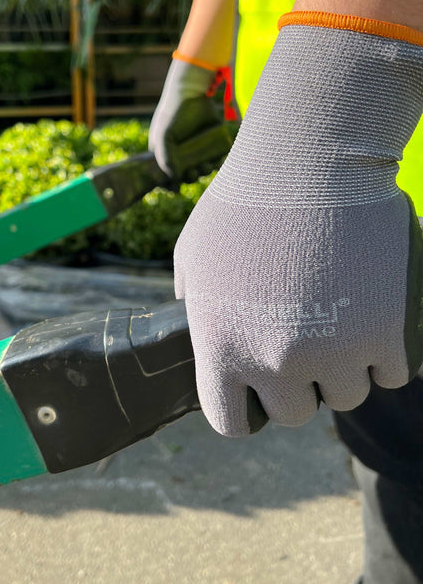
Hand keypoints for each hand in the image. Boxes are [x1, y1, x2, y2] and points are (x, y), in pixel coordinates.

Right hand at [149, 58, 231, 179]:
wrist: (191, 93)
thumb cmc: (173, 115)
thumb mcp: (163, 137)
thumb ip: (164, 158)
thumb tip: (175, 179)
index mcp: (166, 152)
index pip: (168, 174)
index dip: (172, 184)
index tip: (176, 187)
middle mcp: (182, 151)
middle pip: (188, 173)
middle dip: (192, 176)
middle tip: (194, 171)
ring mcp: (198, 146)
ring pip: (203, 166)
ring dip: (205, 171)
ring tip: (206, 166)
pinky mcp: (213, 141)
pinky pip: (216, 157)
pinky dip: (217, 162)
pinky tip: (216, 162)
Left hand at [175, 17, 422, 436]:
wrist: (310, 162)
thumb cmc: (244, 201)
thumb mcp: (192, 253)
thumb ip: (191, 301)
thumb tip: (199, 325)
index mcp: (222, 348)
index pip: (230, 421)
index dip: (244, 407)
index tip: (256, 392)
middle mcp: (275, 362)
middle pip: (292, 413)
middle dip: (296, 385)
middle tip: (301, 346)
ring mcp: (334, 352)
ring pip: (346, 396)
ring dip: (343, 369)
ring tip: (336, 324)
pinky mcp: (385, 334)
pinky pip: (392, 373)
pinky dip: (385, 353)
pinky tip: (371, 318)